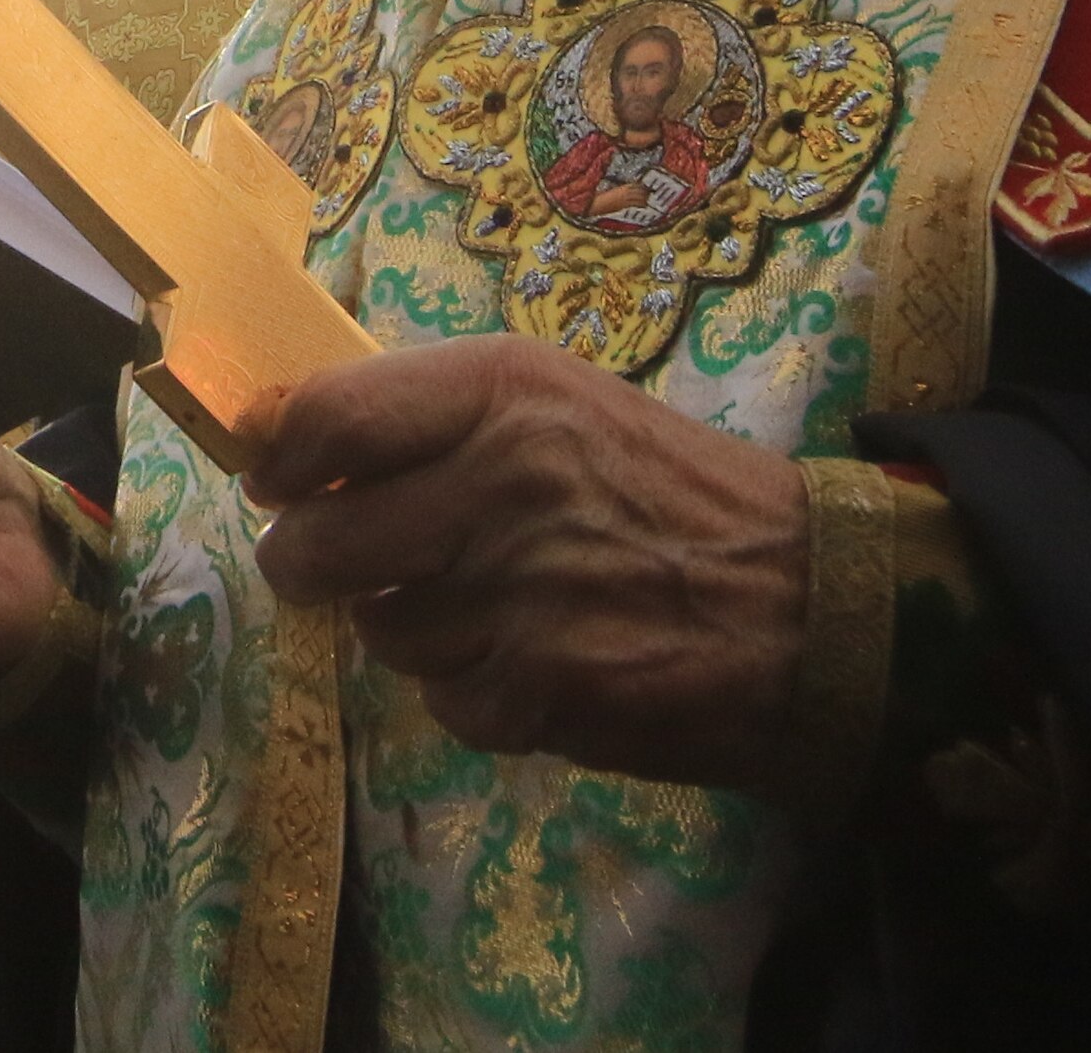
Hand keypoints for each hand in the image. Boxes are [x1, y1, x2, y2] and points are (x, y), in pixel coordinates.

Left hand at [244, 337, 808, 791]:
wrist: (813, 602)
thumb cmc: (670, 491)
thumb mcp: (560, 404)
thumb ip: (432, 415)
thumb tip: (287, 439)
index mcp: (504, 390)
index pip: (326, 419)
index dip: (280, 460)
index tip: (276, 480)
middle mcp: (503, 480)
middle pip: (318, 541)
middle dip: (309, 563)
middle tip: (331, 564)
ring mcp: (521, 592)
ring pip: (379, 629)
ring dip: (411, 628)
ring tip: (488, 605)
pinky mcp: (543, 689)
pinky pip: (443, 701)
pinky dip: (473, 692)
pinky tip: (535, 660)